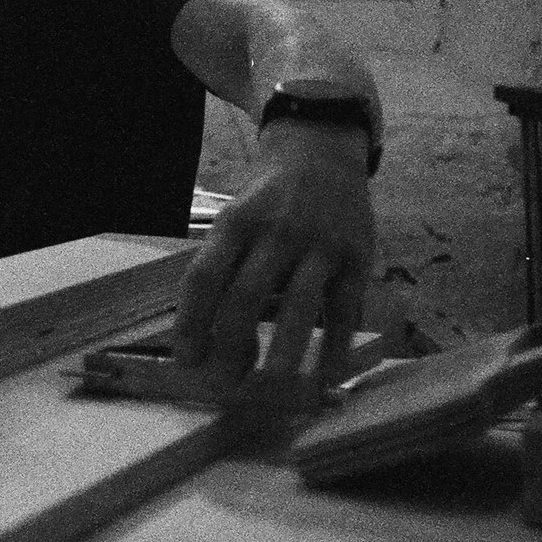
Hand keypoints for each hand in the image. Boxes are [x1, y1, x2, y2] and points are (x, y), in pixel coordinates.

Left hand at [171, 120, 375, 393]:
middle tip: (223, 383)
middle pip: (245, 295)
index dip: (190, 321)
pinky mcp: (355, 257)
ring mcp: (318, 244)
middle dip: (231, 344)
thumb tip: (201, 333)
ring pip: (297, 304)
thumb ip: (224, 265)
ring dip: (283, 349)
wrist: (322, 154)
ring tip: (270, 387)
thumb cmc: (269, 201)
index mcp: (235, 224)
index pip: (204, 277)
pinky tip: (324, 375)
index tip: (185, 360)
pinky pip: (344, 308)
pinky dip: (335, 345)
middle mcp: (274, 233)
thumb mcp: (236, 218)